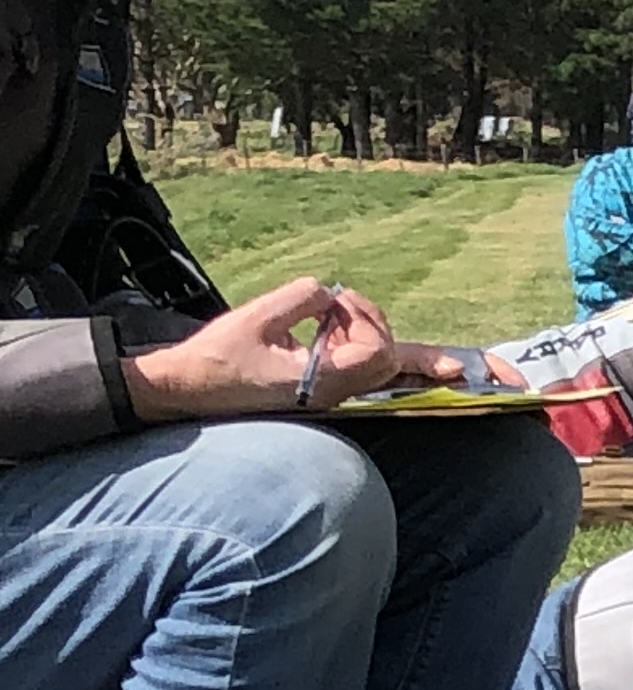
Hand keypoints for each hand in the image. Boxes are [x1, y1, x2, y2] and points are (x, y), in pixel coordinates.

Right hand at [121, 280, 435, 421]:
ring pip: (376, 368)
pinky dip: (347, 343)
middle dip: (371, 324)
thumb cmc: (216, 357)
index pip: (378, 352)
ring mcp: (327, 397)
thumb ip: (300, 299)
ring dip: (360, 332)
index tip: (333, 301)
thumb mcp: (257, 317)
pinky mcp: (317, 392)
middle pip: (388, 363)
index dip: (365, 318)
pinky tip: (319, 327)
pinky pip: (354, 369)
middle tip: (338, 301)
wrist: (187, 388)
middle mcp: (331, 394)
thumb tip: (328, 293)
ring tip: (325, 313)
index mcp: (321, 380)